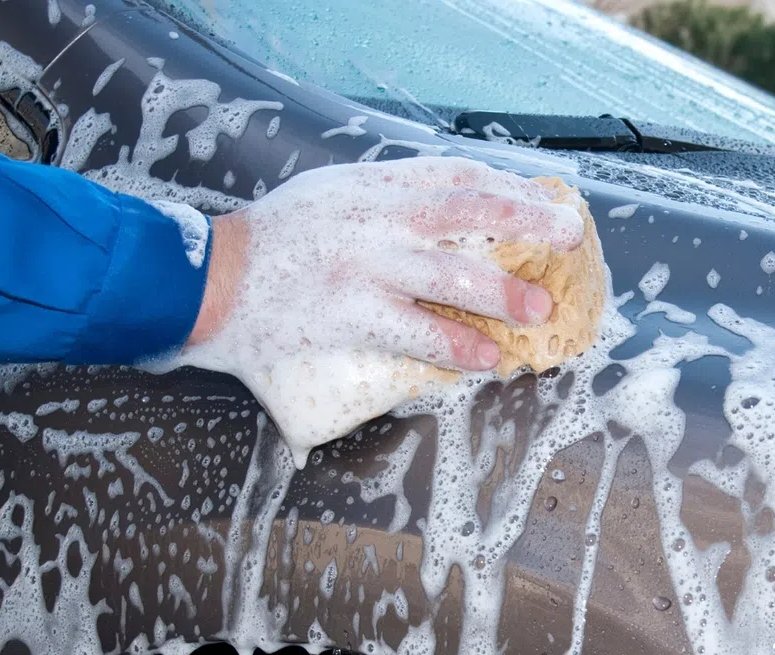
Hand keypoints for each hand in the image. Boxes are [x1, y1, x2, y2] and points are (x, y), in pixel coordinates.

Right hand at [187, 156, 584, 370]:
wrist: (207, 280)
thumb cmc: (272, 242)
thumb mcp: (330, 196)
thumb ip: (384, 202)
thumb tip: (446, 216)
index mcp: (372, 187)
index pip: (456, 176)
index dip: (508, 186)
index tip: (545, 198)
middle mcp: (374, 220)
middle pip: (468, 214)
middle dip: (525, 222)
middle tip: (567, 236)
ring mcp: (364, 268)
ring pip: (450, 276)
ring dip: (502, 294)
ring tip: (540, 310)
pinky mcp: (349, 315)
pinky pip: (415, 332)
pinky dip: (455, 345)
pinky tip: (487, 357)